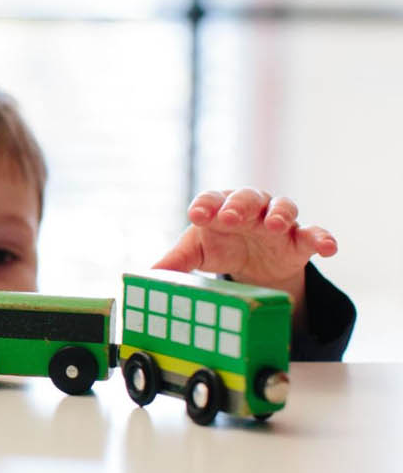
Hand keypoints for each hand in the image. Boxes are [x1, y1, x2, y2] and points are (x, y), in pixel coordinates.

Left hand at [154, 189, 336, 314]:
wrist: (252, 263)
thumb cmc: (219, 245)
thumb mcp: (195, 252)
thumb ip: (174, 261)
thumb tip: (145, 275)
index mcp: (219, 207)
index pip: (210, 199)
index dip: (205, 206)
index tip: (196, 215)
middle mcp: (249, 209)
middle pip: (247, 197)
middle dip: (239, 205)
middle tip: (230, 217)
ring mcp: (277, 223)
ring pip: (283, 208)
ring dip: (281, 214)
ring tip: (277, 225)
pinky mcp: (299, 241)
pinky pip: (315, 234)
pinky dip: (323, 238)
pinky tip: (328, 248)